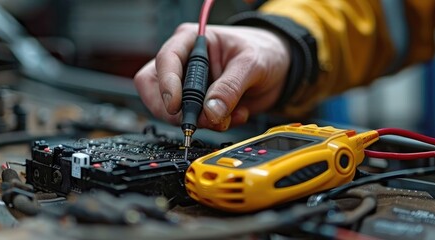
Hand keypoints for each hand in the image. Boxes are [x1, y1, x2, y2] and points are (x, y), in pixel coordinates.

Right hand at [134, 23, 289, 130]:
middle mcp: (185, 63)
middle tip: (199, 120)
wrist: (279, 67)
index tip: (175, 106)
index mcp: (193, 41)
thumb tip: (210, 111)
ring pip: (171, 110)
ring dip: (198, 121)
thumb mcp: (251, 63)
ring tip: (227, 117)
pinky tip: (236, 115)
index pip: (166, 60)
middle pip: (154, 87)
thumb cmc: (263, 51)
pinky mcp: (199, 106)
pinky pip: (195, 122)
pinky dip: (214, 125)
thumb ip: (230, 87)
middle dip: (175, 110)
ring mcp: (189, 86)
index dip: (166, 84)